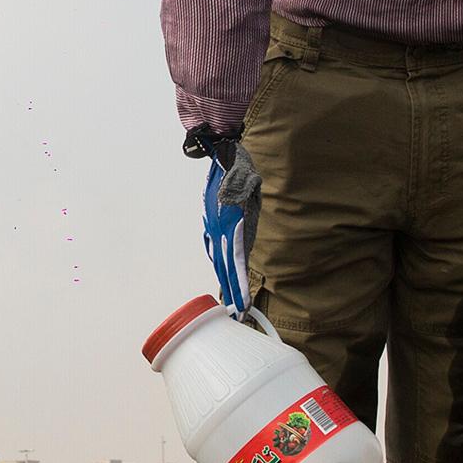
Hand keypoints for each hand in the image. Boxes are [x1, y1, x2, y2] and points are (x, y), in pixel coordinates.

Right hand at [200, 149, 260, 315]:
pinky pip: (214, 245)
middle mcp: (218, 227)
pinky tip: (222, 269)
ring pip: (219, 256)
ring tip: (231, 297)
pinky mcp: (212, 220)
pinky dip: (219, 261)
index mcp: (229, 222)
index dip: (238, 285)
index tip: (242, 305)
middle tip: (238, 311)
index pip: (235, 262)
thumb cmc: (241, 167)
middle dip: (232, 289)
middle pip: (225, 265)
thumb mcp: (250, 188)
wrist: (222, 151)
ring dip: (225, 277)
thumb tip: (242, 237)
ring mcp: (213, 224)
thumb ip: (246, 215)